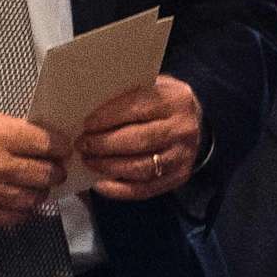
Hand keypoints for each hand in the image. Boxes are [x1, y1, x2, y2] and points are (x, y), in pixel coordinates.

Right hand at [0, 112, 67, 227]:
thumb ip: (12, 130)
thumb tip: (42, 139)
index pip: (47, 144)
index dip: (61, 146)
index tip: (63, 148)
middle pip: (46, 173)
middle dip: (55, 171)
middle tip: (54, 169)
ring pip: (36, 198)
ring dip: (40, 191)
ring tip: (36, 185)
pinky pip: (17, 217)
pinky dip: (24, 210)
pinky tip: (21, 200)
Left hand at [77, 74, 203, 201]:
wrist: (194, 124)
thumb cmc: (162, 103)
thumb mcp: (153, 86)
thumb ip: (128, 94)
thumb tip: (89, 106)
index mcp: (175, 100)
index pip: (138, 108)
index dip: (109, 117)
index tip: (87, 124)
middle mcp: (183, 129)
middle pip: (138, 140)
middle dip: (104, 144)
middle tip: (82, 144)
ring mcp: (182, 156)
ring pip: (141, 167)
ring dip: (108, 166)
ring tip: (88, 160)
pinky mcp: (178, 178)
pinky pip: (145, 189)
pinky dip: (118, 189)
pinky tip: (99, 183)